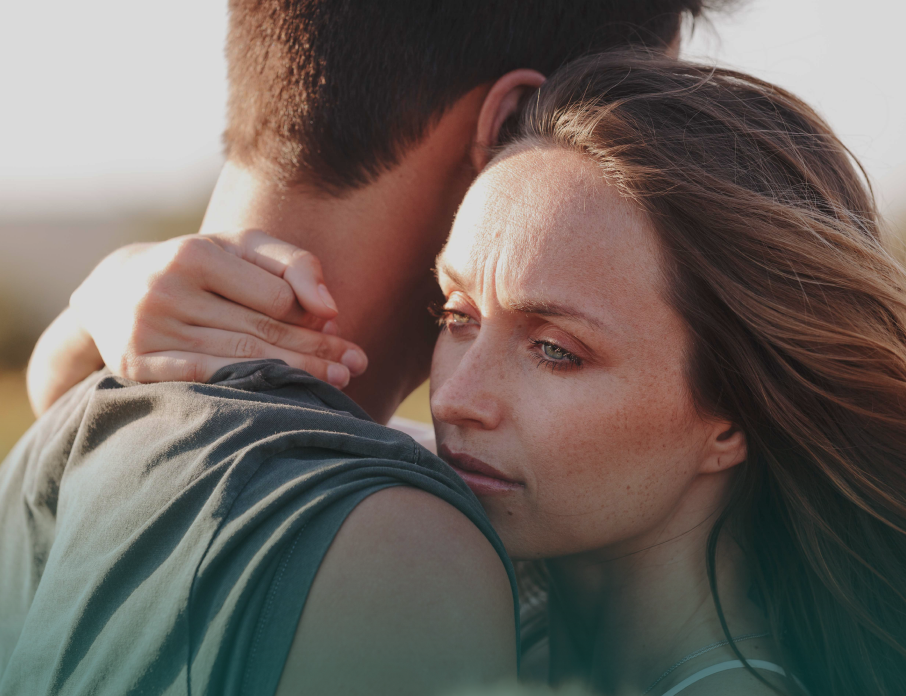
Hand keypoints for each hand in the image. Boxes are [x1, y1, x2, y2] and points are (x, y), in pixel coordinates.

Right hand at [69, 229, 366, 387]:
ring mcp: (147, 332)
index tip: (336, 328)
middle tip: (356, 366)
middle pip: (260, 333)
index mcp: (195, 254)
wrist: (114, 290)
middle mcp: (166, 291)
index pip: (275, 298)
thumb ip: (293, 263)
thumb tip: (330, 308)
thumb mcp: (242, 247)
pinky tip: (281, 401)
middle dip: (315, 352)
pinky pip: (202, 385)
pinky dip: (244, 393)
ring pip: (237, 362)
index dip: (308, 316)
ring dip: (293, 377)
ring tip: (336, 383)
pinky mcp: (135, 366)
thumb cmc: (200, 264)